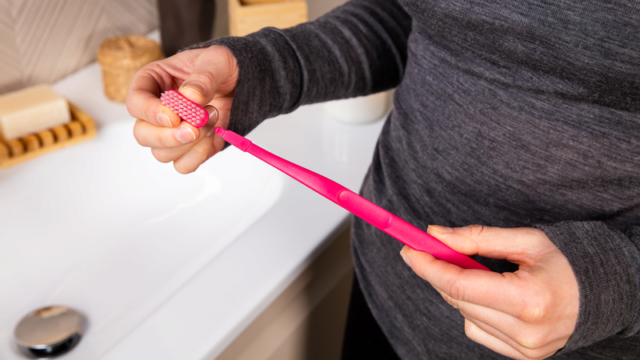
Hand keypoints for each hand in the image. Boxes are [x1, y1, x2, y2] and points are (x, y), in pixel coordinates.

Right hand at [126, 45, 238, 173]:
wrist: (237, 82)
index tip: (174, 117)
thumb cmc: (218, 66)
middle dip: (169, 137)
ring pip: (162, 153)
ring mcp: (168, 132)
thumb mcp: (216, 60)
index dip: (151, 113)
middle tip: (196, 128)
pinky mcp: (187, 148)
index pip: (135, 103)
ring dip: (191, 142)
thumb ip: (203, 77)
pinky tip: (213, 135)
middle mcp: (154, 111)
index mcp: (150, 82)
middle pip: (142, 135)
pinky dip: (199, 155)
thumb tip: (190, 97)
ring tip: (212, 116)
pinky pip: (183, 165)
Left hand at [399, 225, 578, 359]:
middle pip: (457, 299)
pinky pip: (477, 330)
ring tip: (481, 273)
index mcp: (528, 300)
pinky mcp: (522, 356)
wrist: (603, 295)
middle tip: (432, 249)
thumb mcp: (525, 240)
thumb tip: (435, 235)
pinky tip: (492, 296)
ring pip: (463, 315)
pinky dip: (473, 310)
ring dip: (459, 291)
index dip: (428, 265)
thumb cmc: (566, 263)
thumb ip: (476, 238)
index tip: (409, 249)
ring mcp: (524, 349)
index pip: (459, 284)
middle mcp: (525, 331)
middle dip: (438, 271)